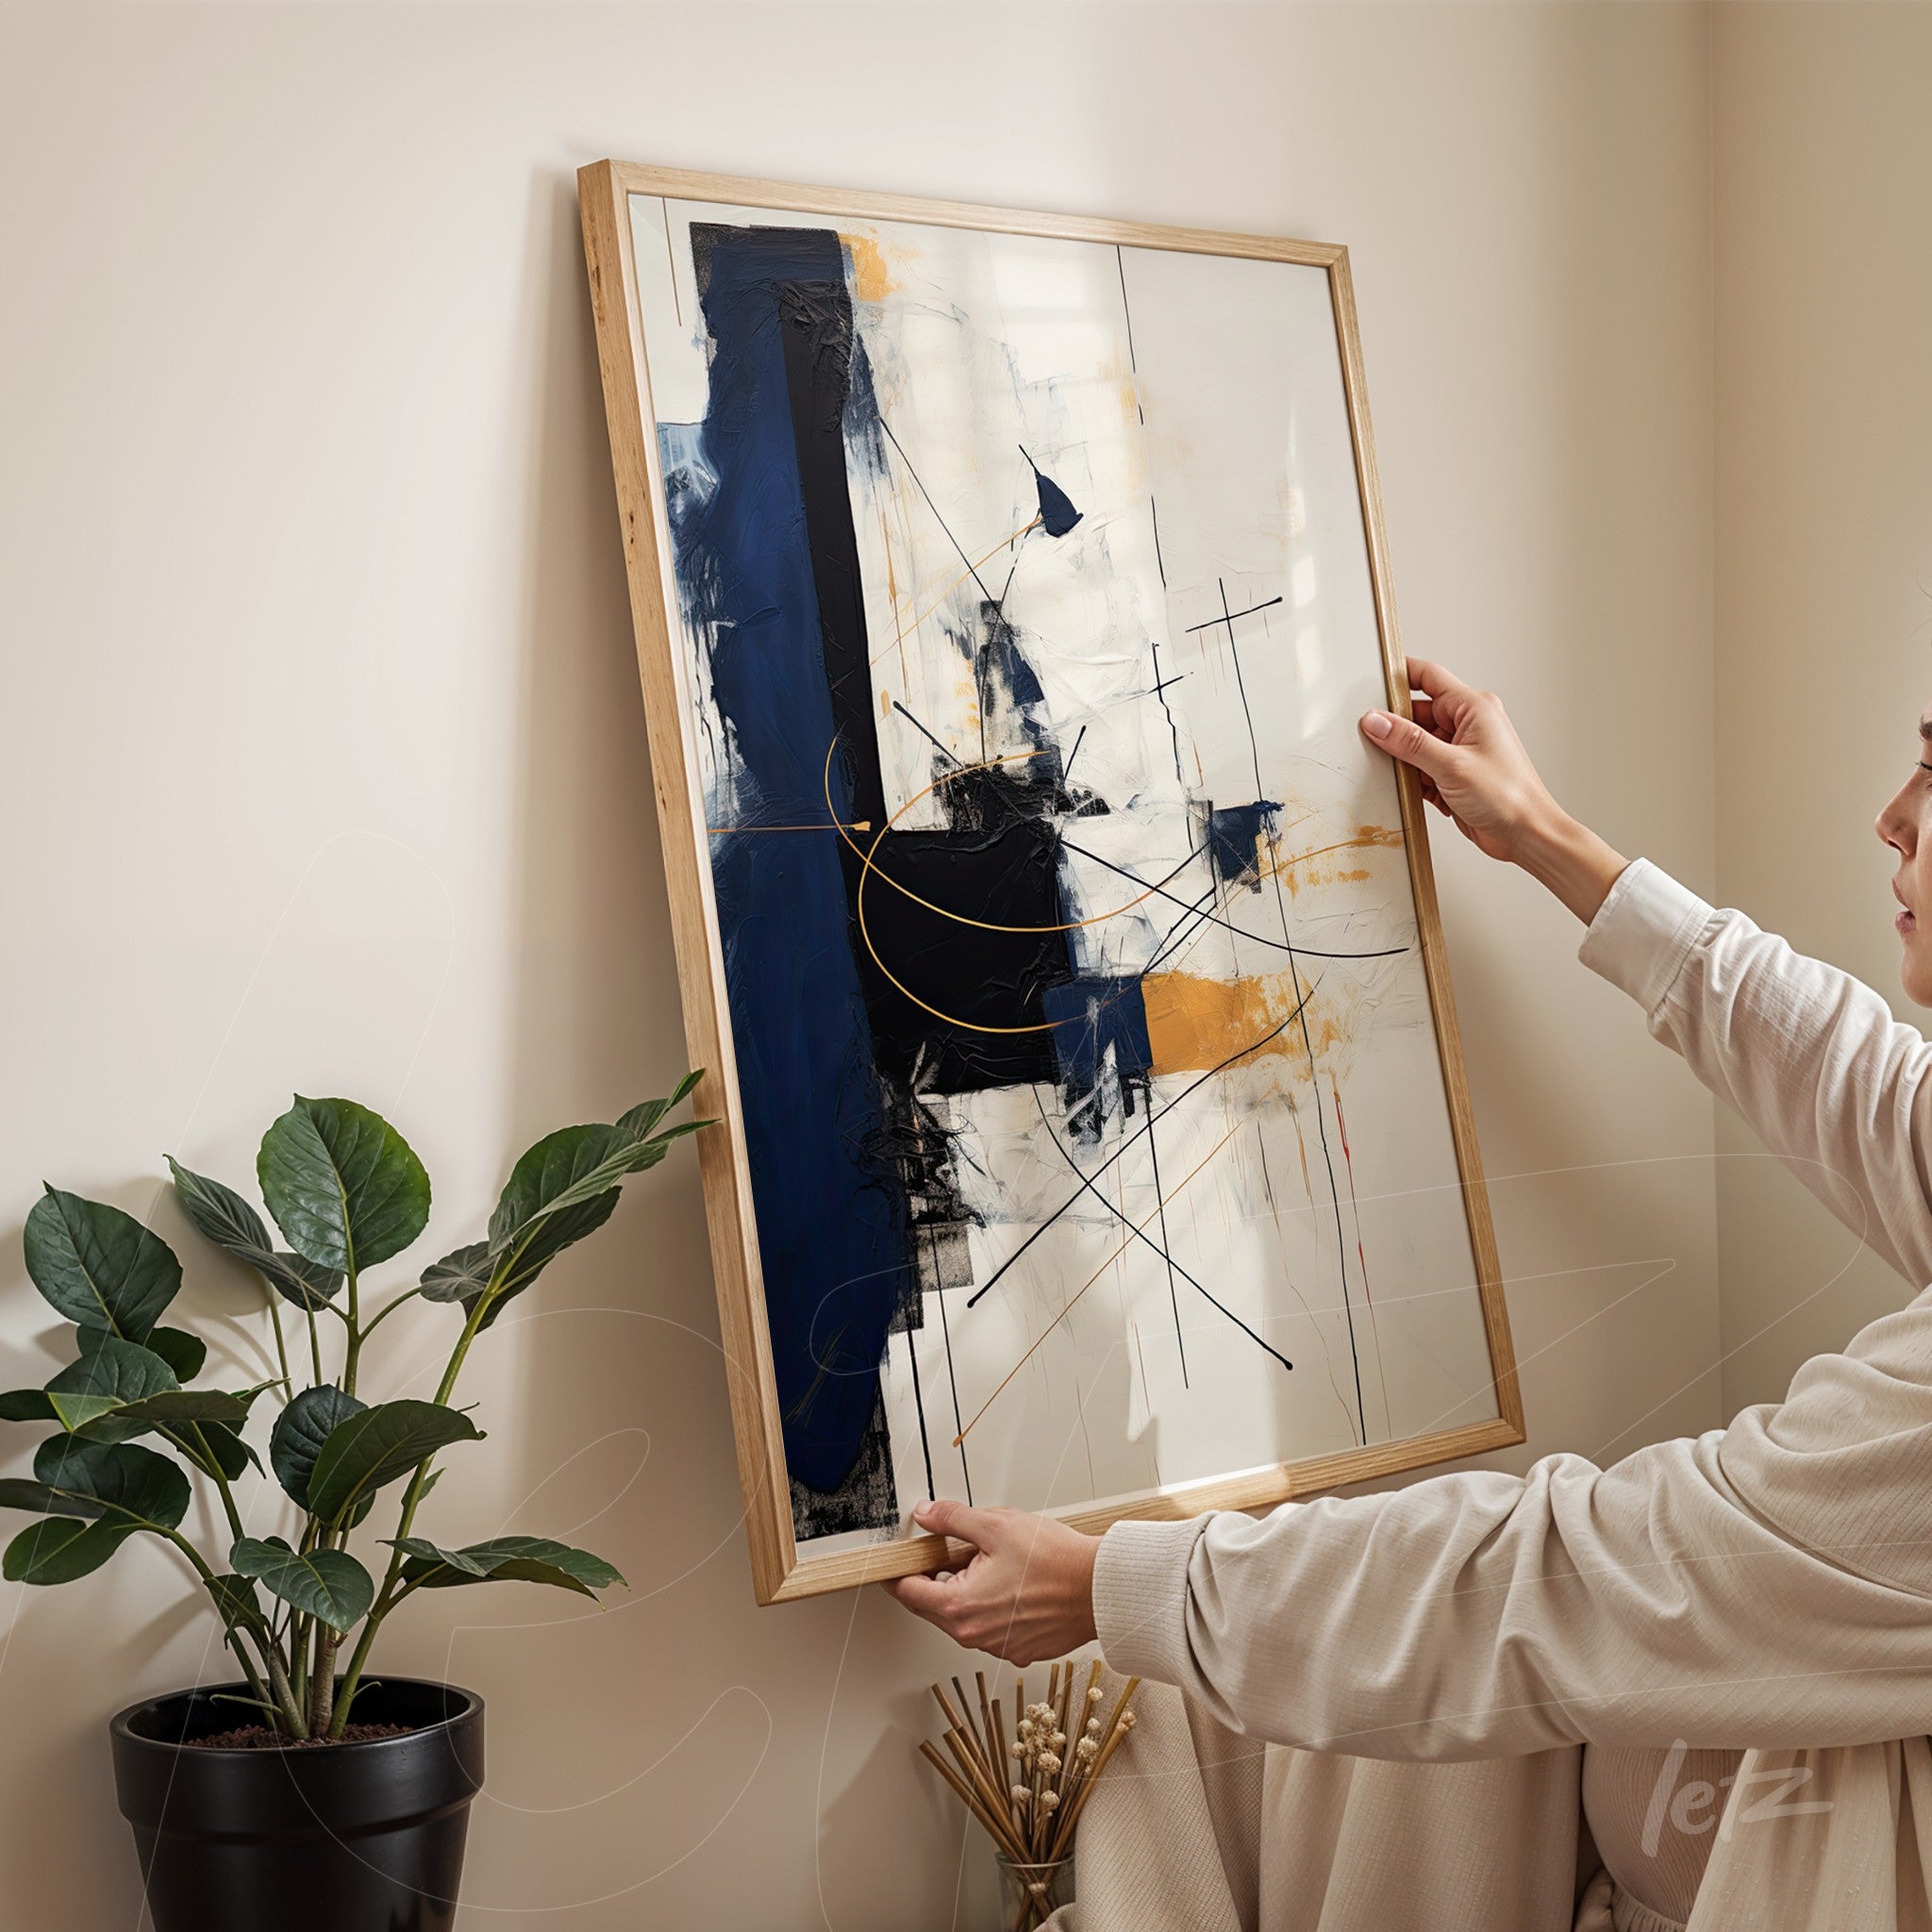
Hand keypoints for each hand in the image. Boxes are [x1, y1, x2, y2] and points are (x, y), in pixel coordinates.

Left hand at [881, 1500, 1099, 1663]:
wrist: (1100, 1588)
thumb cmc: (1055, 1561)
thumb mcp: (996, 1525)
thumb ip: (953, 1520)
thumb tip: (926, 1516)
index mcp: (959, 1607)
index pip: (908, 1592)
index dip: (899, 1571)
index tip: (896, 1560)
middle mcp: (974, 1635)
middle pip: (934, 1606)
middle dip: (937, 1577)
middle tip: (953, 1550)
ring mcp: (998, 1646)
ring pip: (963, 1617)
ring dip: (966, 1591)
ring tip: (993, 1563)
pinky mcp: (1020, 1650)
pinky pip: (991, 1628)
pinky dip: (991, 1607)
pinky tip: (1012, 1583)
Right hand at [1360, 657, 1627, 922]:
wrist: (1526, 835)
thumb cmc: (1508, 796)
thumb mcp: (1451, 765)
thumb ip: (1410, 742)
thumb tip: (1376, 721)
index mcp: (1473, 708)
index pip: (1427, 677)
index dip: (1399, 675)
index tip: (1370, 681)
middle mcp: (1467, 725)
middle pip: (1416, 713)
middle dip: (1394, 727)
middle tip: (1370, 737)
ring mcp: (1460, 750)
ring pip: (1416, 743)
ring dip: (1403, 757)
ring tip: (1392, 769)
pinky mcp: (1454, 774)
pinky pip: (1421, 767)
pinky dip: (1412, 777)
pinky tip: (1408, 789)